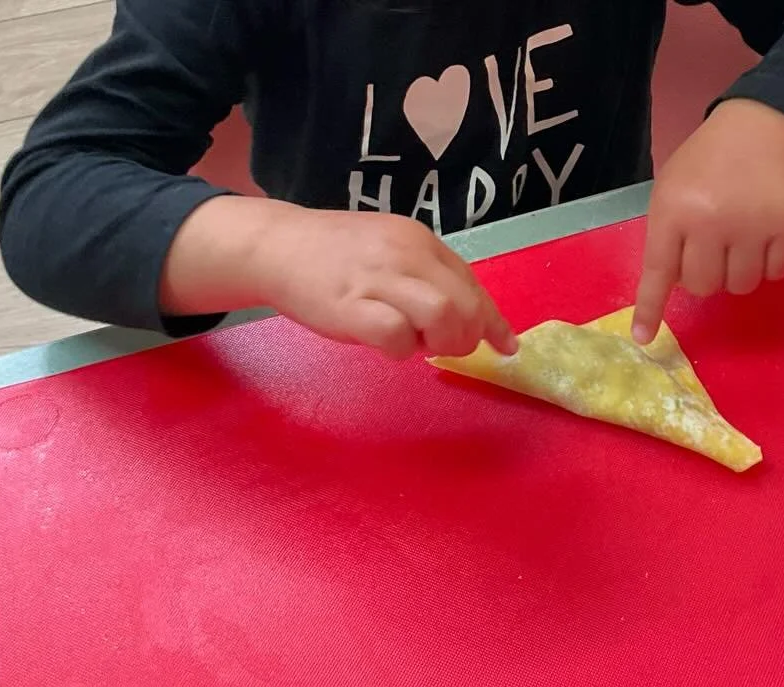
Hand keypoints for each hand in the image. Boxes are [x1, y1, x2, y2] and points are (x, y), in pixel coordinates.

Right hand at [257, 208, 516, 358]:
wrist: (276, 246)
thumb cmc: (335, 256)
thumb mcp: (389, 251)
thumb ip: (427, 278)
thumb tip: (469, 317)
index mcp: (419, 240)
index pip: (472, 284)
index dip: (493, 321)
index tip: (506, 346)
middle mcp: (405, 254)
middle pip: (465, 305)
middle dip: (466, 337)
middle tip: (443, 346)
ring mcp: (378, 279)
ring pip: (441, 316)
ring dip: (440, 343)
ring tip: (417, 343)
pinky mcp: (351, 307)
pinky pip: (397, 336)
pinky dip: (400, 349)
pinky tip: (385, 344)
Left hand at [632, 99, 783, 343]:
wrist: (756, 132)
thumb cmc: (703, 169)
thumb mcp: (670, 192)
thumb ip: (665, 238)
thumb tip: (669, 291)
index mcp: (674, 211)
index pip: (659, 271)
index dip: (650, 308)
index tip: (643, 338)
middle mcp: (710, 221)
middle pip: (704, 287)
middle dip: (706, 277)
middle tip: (711, 248)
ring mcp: (751, 225)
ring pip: (741, 286)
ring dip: (738, 274)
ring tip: (738, 242)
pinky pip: (775, 273)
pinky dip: (770, 265)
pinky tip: (763, 239)